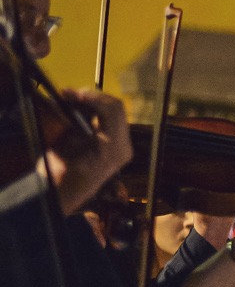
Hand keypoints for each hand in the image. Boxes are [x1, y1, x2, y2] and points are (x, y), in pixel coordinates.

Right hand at [43, 89, 131, 215]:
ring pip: (114, 112)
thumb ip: (67, 118)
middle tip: (69, 94)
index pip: (112, 110)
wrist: (65, 194)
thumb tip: (67, 94)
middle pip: (115, 108)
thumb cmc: (59, 172)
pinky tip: (80, 110)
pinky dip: (95, 112)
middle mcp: (123, 146)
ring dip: (93, 103)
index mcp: (113, 147)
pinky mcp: (119, 145)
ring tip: (72, 101)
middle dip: (92, 97)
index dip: (91, 97)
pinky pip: (110, 120)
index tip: (69, 93)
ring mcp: (123, 146)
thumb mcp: (60, 143)